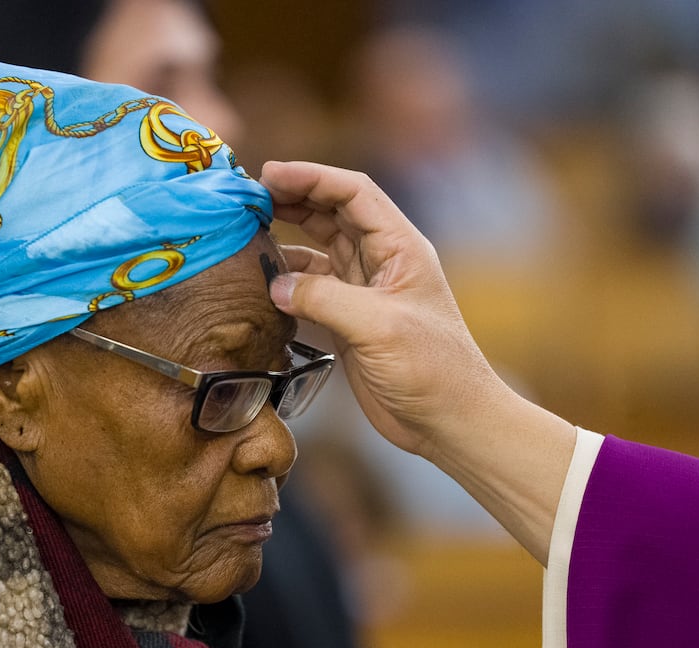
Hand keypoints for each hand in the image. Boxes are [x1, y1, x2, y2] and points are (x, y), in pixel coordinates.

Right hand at [262, 160, 574, 561]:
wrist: (449, 422)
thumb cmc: (433, 370)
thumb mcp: (378, 326)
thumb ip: (324, 298)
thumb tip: (276, 284)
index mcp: (400, 248)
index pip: (354, 193)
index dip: (312, 177)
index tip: (270, 175)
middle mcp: (383, 262)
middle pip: (333, 212)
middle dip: (294, 199)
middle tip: (250, 196)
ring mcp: (366, 291)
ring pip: (321, 247)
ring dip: (288, 236)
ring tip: (249, 231)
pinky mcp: (352, 321)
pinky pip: (314, 287)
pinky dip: (288, 280)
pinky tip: (265, 282)